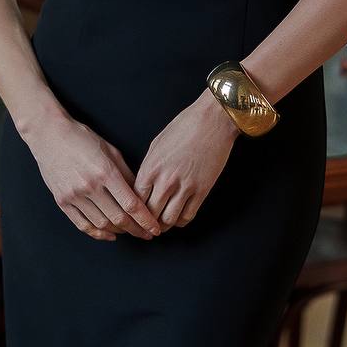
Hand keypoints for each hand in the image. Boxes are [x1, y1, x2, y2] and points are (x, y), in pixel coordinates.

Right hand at [23, 113, 163, 242]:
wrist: (50, 135)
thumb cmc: (83, 138)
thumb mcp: (111, 150)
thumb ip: (126, 174)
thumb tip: (140, 195)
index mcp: (106, 171)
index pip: (131, 204)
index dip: (145, 220)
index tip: (154, 228)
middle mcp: (90, 186)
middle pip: (118, 218)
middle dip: (136, 229)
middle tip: (147, 234)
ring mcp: (74, 196)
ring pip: (102, 224)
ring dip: (119, 232)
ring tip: (129, 231)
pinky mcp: (62, 202)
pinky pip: (82, 225)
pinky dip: (97, 233)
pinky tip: (109, 234)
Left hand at [133, 91, 241, 230]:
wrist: (212, 120)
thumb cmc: (184, 126)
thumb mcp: (157, 144)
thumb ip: (149, 167)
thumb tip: (144, 185)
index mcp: (151, 167)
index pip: (136, 199)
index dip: (134, 210)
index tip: (135, 214)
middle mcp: (166, 180)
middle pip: (150, 213)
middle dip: (147, 221)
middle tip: (147, 224)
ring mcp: (185, 187)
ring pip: (168, 220)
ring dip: (163, 225)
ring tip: (162, 223)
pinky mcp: (202, 191)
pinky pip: (187, 216)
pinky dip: (180, 221)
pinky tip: (178, 216)